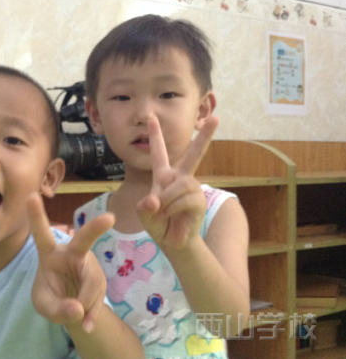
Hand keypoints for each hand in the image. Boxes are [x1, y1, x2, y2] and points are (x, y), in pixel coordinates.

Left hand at [27, 192, 113, 332]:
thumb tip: (78, 308)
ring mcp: (89, 265)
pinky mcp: (100, 278)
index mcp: (50, 254)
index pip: (41, 233)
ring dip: (84, 303)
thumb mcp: (44, 306)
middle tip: (110, 218)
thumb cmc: (52, 298)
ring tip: (77, 319)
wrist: (73, 309)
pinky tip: (86, 325)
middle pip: (84, 240)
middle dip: (95, 228)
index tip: (31, 195)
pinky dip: (92, 314)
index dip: (36, 215)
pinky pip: (98, 296)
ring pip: (92, 282)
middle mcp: (72, 253)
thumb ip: (56, 309)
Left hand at [136, 115, 217, 250]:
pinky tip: (172, 215)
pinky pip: (185, 198)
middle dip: (205, 137)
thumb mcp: (144, 214)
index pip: (160, 153)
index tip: (153, 117)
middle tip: (215, 118)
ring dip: (168, 200)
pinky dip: (173, 208)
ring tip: (163, 212)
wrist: (172, 241)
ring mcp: (192, 188)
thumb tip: (155, 200)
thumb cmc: (158, 224)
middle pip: (193, 154)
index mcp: (164, 176)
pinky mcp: (199, 200)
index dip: (156, 135)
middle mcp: (180, 178)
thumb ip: (144, 207)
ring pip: (180, 185)